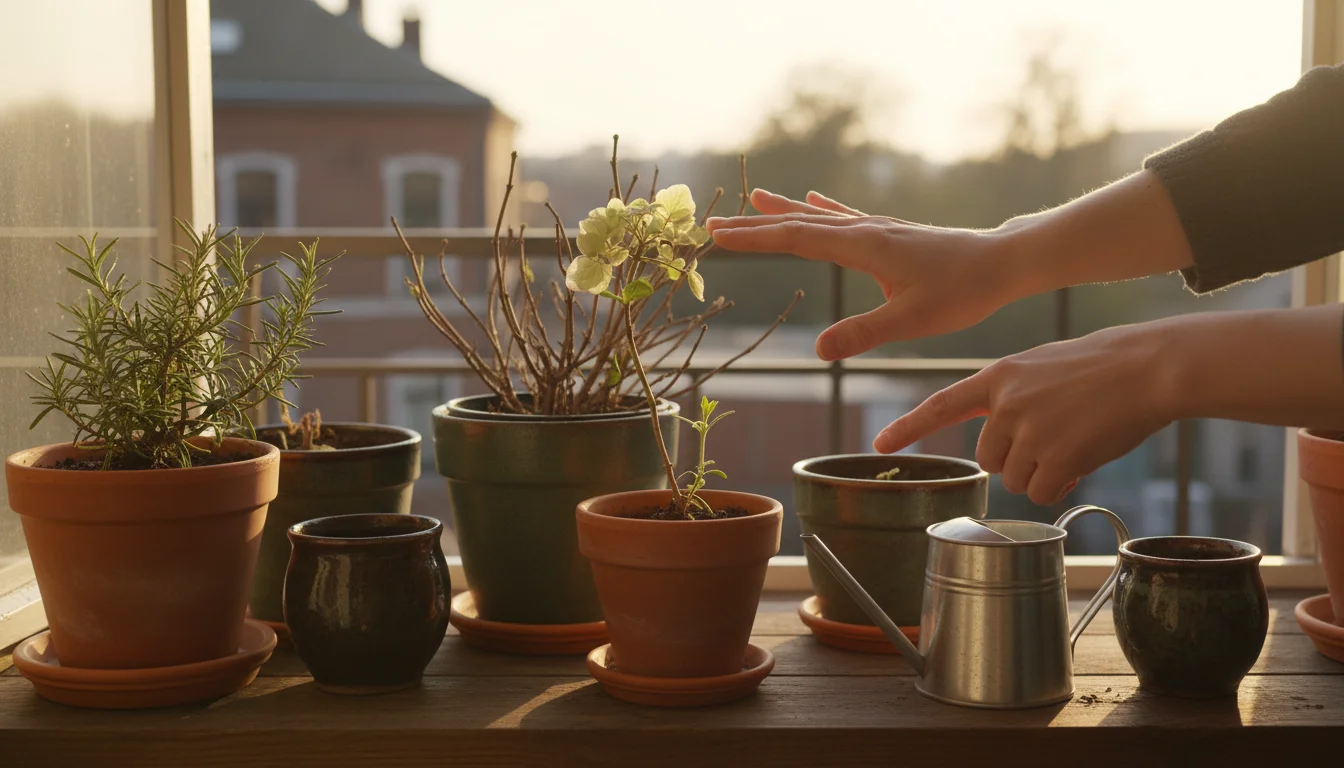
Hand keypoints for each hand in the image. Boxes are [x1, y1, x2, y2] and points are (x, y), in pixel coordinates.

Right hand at [707, 189, 1017, 360]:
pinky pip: (844, 218)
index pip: (796, 239)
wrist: (1004, 263)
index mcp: (863, 246)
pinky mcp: (892, 235)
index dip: (754, 238)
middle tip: (715, 223)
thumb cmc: (963, 292)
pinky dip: (821, 209)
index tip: (718, 235)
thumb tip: (818, 350)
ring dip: (783, 212)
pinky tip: (813, 199)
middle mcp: (866, 230)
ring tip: (754, 197)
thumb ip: (863, 333)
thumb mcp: (912, 321)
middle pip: (799, 224)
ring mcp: (878, 229)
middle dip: (756, 225)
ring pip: (819, 218)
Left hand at [872, 321, 1178, 505]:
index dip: (908, 428)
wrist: (1147, 367)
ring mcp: (1030, 432)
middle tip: (1053, 439)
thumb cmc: (1101, 367)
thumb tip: (1002, 446)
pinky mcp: (1057, 457)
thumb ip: (1011, 398)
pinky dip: (1060, 485)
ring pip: (1015, 480)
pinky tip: (1082, 459)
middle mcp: (1006, 405)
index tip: (879, 445)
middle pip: (988, 460)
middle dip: (1015, 461)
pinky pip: (1042, 492)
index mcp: (998, 377)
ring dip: (1041, 474)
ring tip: (1072, 442)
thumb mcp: (1041, 367)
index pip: (941, 406)